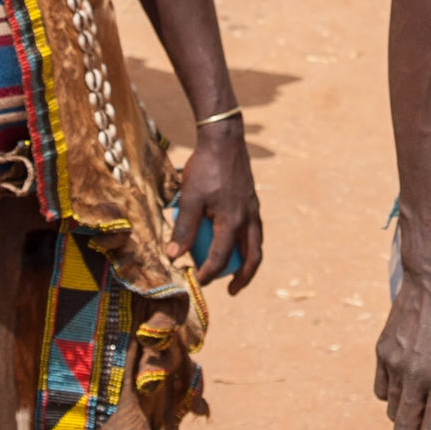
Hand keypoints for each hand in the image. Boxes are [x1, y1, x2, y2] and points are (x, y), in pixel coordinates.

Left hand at [169, 118, 262, 294]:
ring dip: (248, 261)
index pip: (222, 257)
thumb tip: (173, 256)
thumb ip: (183, 228)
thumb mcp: (189, 198)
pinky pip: (255, 229)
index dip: (209, 273)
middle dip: (244, 277)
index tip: (198, 280)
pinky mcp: (252, 200)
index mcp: (232, 221)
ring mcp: (253, 209)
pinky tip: (235, 240)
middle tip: (232, 290)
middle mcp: (248, 218)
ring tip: (236, 271)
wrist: (224, 139)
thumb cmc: (205, 168)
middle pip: (252, 257)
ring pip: (256, 243)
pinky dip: (248, 242)